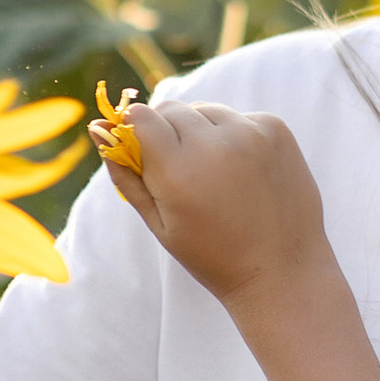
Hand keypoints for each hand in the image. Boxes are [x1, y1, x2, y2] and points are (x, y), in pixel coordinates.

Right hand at [99, 98, 333, 324]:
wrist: (282, 271)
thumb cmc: (213, 255)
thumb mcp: (160, 225)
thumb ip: (126, 176)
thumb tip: (97, 128)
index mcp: (178, 172)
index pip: (141, 117)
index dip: (137, 131)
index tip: (145, 150)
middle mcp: (214, 145)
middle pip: (172, 109)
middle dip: (168, 132)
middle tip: (184, 173)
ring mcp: (250, 133)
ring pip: (206, 110)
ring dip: (202, 132)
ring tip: (217, 176)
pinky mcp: (276, 129)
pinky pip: (240, 118)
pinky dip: (235, 137)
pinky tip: (245, 174)